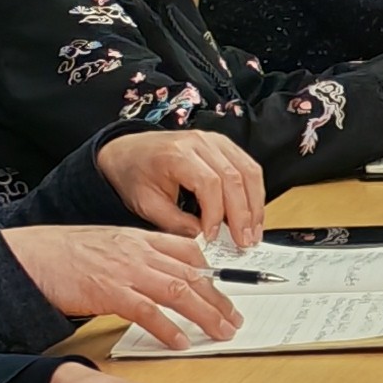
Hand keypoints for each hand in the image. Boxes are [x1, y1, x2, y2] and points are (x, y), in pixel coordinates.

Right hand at [4, 225, 243, 346]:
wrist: (31, 256)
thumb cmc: (65, 254)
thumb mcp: (110, 245)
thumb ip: (137, 256)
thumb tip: (161, 272)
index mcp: (140, 240)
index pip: (189, 251)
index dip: (212, 272)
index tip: (226, 290)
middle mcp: (139, 253)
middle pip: (192, 274)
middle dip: (219, 299)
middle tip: (234, 319)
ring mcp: (126, 272)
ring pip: (179, 291)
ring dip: (205, 314)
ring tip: (221, 332)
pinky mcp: (109, 292)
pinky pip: (147, 312)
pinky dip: (167, 328)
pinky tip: (181, 342)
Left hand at [91, 129, 262, 245]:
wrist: (127, 151)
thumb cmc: (135, 175)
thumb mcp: (147, 204)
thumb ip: (176, 223)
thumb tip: (205, 238)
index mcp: (177, 154)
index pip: (209, 183)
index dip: (216, 213)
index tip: (213, 236)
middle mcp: (200, 142)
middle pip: (234, 177)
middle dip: (243, 214)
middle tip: (244, 241)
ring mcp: (216, 141)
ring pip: (249, 172)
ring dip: (255, 205)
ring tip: (253, 231)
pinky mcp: (225, 145)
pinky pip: (249, 167)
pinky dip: (254, 192)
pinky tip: (252, 213)